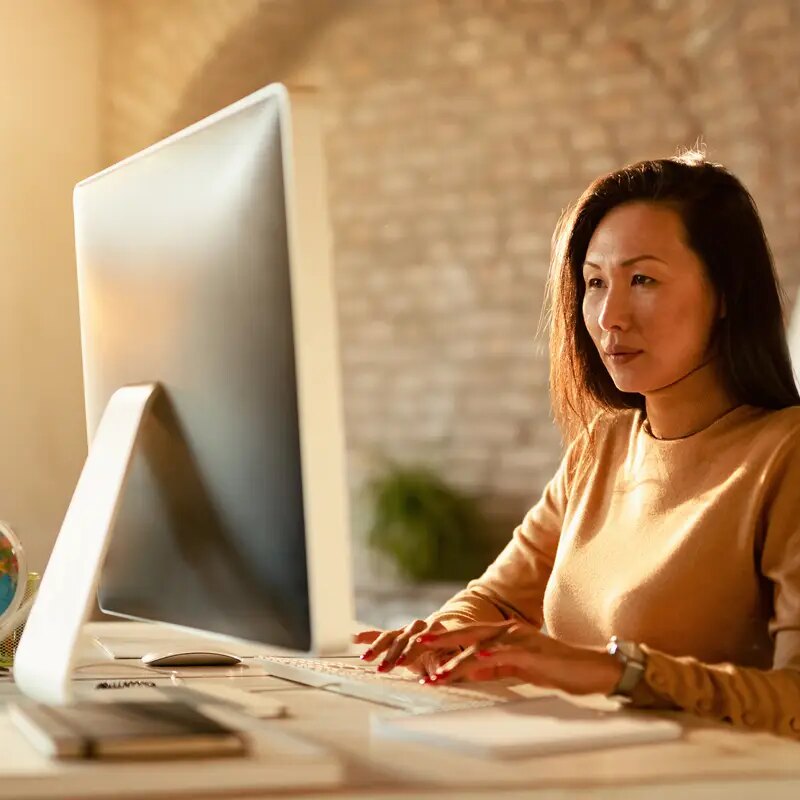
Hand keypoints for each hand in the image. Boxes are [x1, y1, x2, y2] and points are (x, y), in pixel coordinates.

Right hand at [352, 619, 459, 677]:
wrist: (448, 641)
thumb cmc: (452, 655)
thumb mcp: (455, 661)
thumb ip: (448, 665)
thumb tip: (443, 671)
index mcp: (436, 631)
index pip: (421, 640)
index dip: (411, 651)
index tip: (402, 663)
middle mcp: (419, 627)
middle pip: (403, 638)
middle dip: (393, 653)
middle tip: (384, 668)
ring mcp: (406, 630)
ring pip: (390, 636)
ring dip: (378, 647)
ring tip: (366, 659)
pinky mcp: (396, 636)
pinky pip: (381, 635)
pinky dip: (368, 636)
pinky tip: (354, 638)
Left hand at [414, 620, 623, 695]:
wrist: (589, 670)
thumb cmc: (554, 669)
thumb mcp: (516, 669)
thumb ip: (491, 667)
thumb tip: (465, 670)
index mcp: (502, 634)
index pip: (465, 635)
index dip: (441, 639)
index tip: (416, 646)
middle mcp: (507, 630)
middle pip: (465, 632)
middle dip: (438, 640)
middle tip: (413, 646)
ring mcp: (518, 638)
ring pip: (479, 645)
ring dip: (455, 659)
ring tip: (435, 672)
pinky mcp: (530, 650)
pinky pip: (503, 653)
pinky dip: (486, 657)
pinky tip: (472, 661)